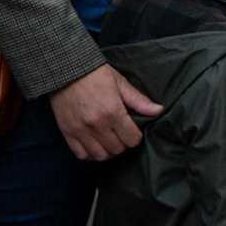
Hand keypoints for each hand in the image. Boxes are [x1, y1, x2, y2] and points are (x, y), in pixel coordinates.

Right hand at [49, 64, 163, 160]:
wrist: (67, 70)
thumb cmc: (96, 74)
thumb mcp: (121, 83)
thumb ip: (139, 100)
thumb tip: (158, 110)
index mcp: (113, 112)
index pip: (132, 139)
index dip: (136, 137)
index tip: (133, 131)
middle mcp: (97, 124)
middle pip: (117, 149)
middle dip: (123, 144)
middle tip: (122, 135)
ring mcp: (81, 130)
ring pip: (100, 155)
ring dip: (108, 152)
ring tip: (109, 142)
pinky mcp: (67, 132)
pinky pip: (81, 154)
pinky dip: (90, 154)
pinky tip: (95, 146)